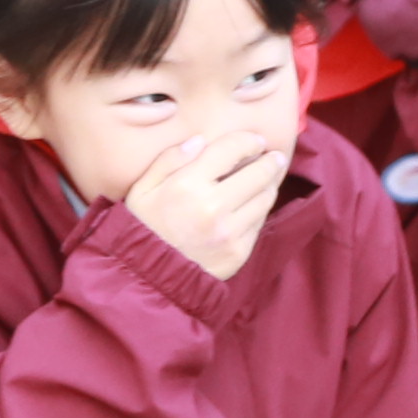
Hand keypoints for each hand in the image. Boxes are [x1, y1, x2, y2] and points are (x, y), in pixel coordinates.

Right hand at [124, 126, 291, 278]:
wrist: (149, 277)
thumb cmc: (144, 226)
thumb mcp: (142, 188)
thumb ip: (169, 159)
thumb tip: (200, 141)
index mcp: (187, 184)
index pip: (231, 149)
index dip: (249, 140)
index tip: (255, 140)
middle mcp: (212, 206)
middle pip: (258, 173)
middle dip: (270, 161)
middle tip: (274, 157)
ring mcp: (228, 232)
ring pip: (265, 197)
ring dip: (269, 184)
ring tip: (268, 177)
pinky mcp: (238, 252)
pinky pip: (259, 222)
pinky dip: (260, 209)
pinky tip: (255, 203)